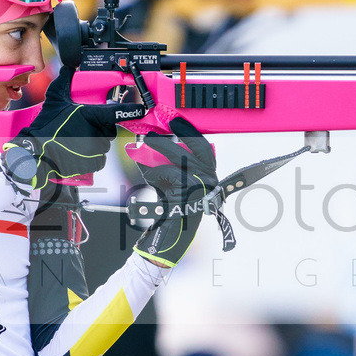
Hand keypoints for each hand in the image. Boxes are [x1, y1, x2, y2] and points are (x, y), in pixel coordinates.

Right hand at [9, 64, 146, 188]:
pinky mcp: (92, 163)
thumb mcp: (55, 98)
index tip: (141, 108)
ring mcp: (96, 149)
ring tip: (77, 140)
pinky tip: (78, 151)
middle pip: (109, 129)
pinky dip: (92, 156)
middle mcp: (97, 133)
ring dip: (95, 142)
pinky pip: (99, 159)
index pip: (118, 112)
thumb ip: (65, 80)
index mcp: (92, 116)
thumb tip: (69, 66)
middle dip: (100, 128)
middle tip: (83, 127)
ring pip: (104, 144)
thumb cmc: (47, 125)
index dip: (132, 110)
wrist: (37, 150)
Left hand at [128, 117, 217, 266]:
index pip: (203, 147)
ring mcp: (201, 183)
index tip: (176, 121)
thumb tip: (151, 147)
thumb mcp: (172, 183)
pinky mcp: (189, 188)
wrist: (170, 234)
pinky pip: (168, 172)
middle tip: (161, 127)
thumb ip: (168, 165)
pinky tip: (147, 176)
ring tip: (145, 143)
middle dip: (179, 134)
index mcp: (208, 175)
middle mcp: (209, 178)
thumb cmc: (172, 210)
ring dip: (159, 150)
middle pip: (196, 147)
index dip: (189, 132)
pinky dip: (154, 173)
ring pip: (179, 157)